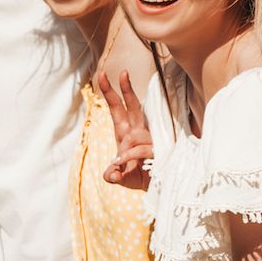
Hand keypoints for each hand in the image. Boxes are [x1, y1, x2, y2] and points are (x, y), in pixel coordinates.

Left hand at [98, 71, 153, 189]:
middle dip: (126, 89)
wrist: (156, 188)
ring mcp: (149, 139)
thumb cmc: (138, 177)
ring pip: (135, 135)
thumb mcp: (120, 178)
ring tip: (120, 162)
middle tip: (122, 72)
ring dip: (125, 149)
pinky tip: (123, 163)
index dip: (110, 92)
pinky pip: (142, 149)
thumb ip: (112, 175)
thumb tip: (111, 174)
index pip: (118, 108)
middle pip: (133, 106)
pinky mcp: (158, 149)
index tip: (102, 75)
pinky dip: (130, 156)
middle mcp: (137, 131)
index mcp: (125, 132)